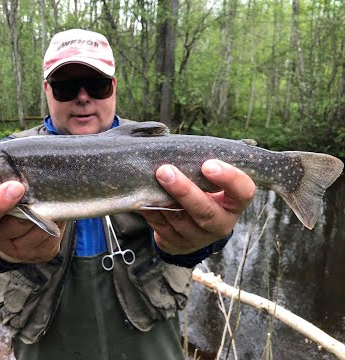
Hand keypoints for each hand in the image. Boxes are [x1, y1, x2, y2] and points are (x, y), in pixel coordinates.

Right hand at [0, 181, 64, 263]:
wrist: (14, 229)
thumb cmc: (7, 196)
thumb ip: (2, 175)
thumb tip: (19, 162)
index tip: (17, 187)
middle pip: (19, 222)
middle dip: (32, 205)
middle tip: (40, 191)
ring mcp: (19, 250)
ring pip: (40, 229)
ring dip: (48, 213)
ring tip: (48, 200)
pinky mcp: (40, 254)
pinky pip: (53, 237)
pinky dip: (58, 223)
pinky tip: (54, 214)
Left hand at [139, 160, 255, 254]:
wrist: (191, 224)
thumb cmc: (201, 187)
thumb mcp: (210, 175)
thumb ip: (200, 157)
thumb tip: (162, 131)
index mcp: (234, 203)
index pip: (243, 191)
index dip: (229, 179)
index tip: (208, 164)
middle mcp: (221, 223)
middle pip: (205, 211)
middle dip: (184, 190)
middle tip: (164, 170)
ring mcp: (199, 237)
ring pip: (180, 221)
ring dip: (163, 200)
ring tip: (151, 181)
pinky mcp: (178, 245)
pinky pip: (162, 228)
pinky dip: (152, 212)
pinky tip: (143, 198)